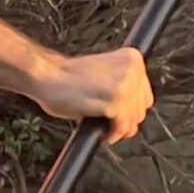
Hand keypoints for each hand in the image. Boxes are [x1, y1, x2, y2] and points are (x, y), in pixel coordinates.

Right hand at [33, 46, 152, 140]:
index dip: (131, 110)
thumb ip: (124, 84)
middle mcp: (132, 69)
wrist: (47, 77)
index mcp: (132, 58)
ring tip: (105, 128)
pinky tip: (103, 133)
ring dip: (119, 129)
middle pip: (141, 110)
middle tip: (109, 124)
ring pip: (133, 120)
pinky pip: (122, 126)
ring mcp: (125, 84)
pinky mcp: (115, 100)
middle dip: (125, 121)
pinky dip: (113, 134)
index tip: (118, 115)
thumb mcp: (106, 74)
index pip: (146, 96)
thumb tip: (137, 109)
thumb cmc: (69, 78)